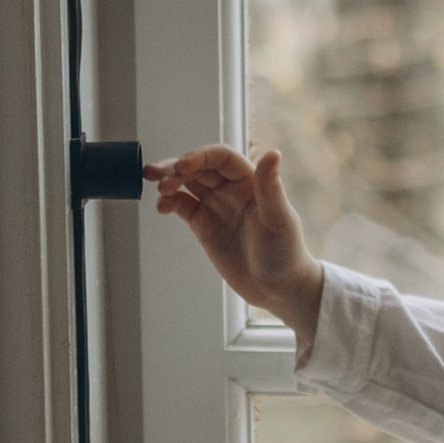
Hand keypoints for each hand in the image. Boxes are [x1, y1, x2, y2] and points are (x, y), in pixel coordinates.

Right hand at [148, 146, 324, 352]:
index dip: (200, 156)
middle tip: (160, 176)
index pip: (221, 158)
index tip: (182, 165)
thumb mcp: (279, 220)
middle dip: (177, 167)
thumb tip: (273, 153)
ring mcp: (216, 207)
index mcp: (251, 182)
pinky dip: (170, 202)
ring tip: (157, 186)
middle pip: (199, 168)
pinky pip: (183, 206)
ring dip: (169, 180)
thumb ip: (271, 188)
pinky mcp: (204, 226)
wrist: (278, 289)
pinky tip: (162, 206)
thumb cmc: (286, 253)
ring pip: (187, 184)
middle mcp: (232, 190)